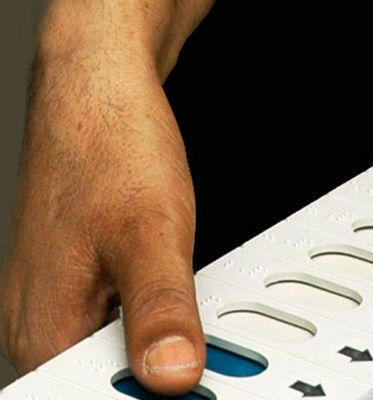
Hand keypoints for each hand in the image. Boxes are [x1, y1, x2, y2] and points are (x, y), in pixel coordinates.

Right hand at [0, 1, 211, 393]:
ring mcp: (62, 299)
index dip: (150, 396)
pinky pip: (119, 322)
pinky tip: (175, 305)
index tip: (201, 382)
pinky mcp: (82, 279)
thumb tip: (172, 375)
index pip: (97, 398)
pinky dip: (154, 322)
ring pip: (117, 354)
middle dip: (160, 374)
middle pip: (108, 383)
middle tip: (208, 356)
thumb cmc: (109, 147)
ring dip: (160, 348)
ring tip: (196, 333)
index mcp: (46, 327)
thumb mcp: (151, 234)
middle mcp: (45, 321)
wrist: (97, 93)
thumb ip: (162, 311)